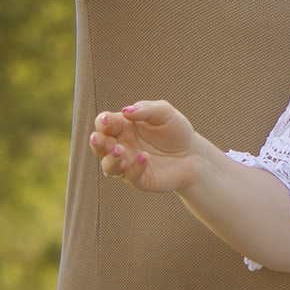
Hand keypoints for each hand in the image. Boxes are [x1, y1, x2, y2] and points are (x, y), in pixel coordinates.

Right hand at [88, 101, 207, 193]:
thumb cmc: (175, 130)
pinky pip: (131, 177)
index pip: (105, 124)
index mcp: (122, 127)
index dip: (103, 122)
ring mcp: (128, 165)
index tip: (107, 120)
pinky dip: (135, 168)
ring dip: (110, 159)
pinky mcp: (140, 180)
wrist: (193, 154)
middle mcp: (120, 146)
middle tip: (98, 139)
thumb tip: (126, 111)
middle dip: (97, 142)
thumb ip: (146, 109)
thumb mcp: (164, 113)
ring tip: (119, 150)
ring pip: (108, 166)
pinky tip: (144, 157)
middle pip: (99, 146)